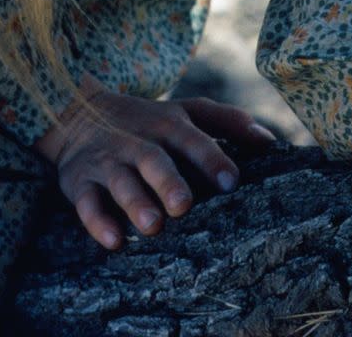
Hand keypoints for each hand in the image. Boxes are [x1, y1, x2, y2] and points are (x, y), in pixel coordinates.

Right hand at [34, 81, 275, 249]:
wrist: (79, 113)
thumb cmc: (148, 121)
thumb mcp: (186, 111)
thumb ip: (228, 122)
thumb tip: (272, 142)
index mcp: (168, 125)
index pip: (193, 139)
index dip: (212, 159)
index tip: (232, 181)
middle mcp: (138, 142)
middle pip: (154, 159)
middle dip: (168, 181)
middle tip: (184, 206)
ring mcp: (109, 161)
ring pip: (121, 181)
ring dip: (135, 202)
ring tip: (153, 225)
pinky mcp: (81, 182)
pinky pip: (87, 202)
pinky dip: (97, 221)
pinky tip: (113, 240)